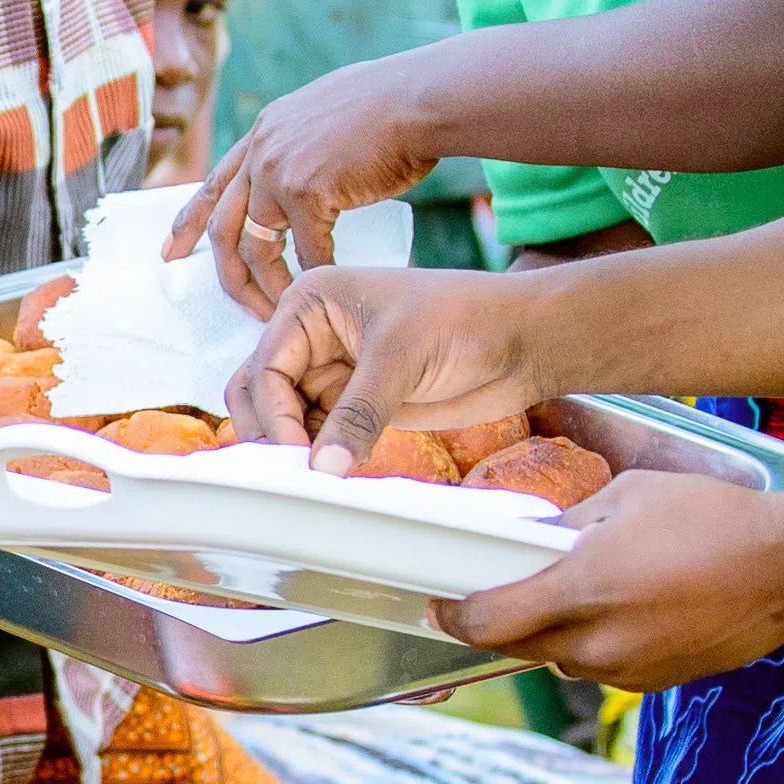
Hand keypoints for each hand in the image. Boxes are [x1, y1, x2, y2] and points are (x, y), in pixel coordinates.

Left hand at [176, 42, 466, 302]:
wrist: (419, 96)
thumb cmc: (395, 106)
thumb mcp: (330, 115)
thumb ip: (307, 143)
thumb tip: (315, 168)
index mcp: (264, 132)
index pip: (215, 184)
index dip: (189, 221)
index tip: (171, 251)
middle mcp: (261, 150)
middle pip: (223, 225)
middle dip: (226, 273)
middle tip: (240, 305)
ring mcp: (278, 170)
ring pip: (257, 247)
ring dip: (270, 286)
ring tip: (284, 310)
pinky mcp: (305, 191)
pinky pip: (306, 251)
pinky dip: (318, 275)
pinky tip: (330, 288)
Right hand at [235, 264, 557, 464]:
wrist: (522, 340)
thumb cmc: (466, 319)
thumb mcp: (403, 358)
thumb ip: (358, 413)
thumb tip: (322, 468)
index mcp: (311, 303)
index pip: (266, 366)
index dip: (273, 414)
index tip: (297, 454)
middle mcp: (312, 336)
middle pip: (260, 393)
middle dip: (271, 432)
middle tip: (295, 472)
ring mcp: (333, 372)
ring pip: (286, 420)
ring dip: (294, 449)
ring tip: (314, 481)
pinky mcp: (357, 404)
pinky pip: (321, 436)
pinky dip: (321, 458)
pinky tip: (334, 478)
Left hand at [440, 467, 783, 689]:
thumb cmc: (713, 519)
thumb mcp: (627, 496)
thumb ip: (569, 524)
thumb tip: (535, 539)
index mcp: (582, 589)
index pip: (489, 621)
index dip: (455, 615)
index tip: (440, 603)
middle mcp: (597, 641)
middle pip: (517, 645)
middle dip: (500, 621)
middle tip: (498, 590)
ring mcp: (626, 669)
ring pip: (560, 657)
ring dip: (552, 632)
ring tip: (580, 591)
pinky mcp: (653, 682)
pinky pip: (602, 665)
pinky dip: (596, 642)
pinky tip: (625, 608)